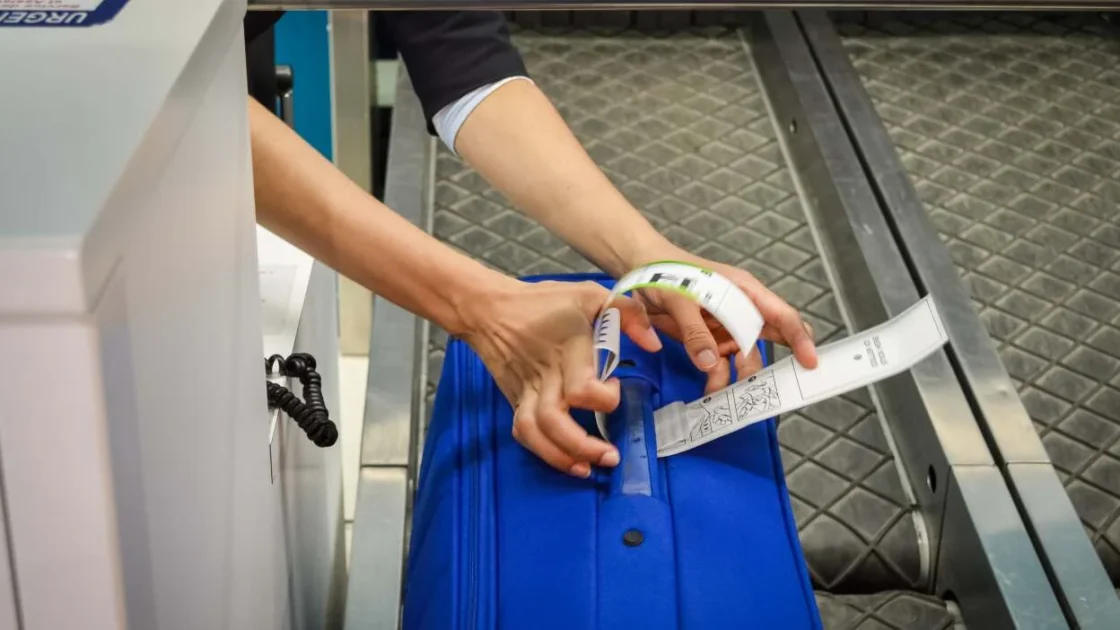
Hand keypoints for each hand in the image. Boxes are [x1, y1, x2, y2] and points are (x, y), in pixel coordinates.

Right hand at [460, 280, 661, 477]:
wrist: (489, 309)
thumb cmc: (544, 301)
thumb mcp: (590, 294)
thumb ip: (628, 313)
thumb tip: (654, 345)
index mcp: (567, 349)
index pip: (580, 387)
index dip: (603, 398)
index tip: (615, 386)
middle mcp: (545, 375)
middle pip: (555, 420)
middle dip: (583, 446)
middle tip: (611, 455)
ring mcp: (526, 390)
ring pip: (535, 433)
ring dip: (561, 456)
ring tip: (587, 469)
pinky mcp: (515, 399)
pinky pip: (523, 432)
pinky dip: (542, 451)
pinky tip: (566, 461)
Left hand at [630, 248, 817, 393]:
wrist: (640, 270)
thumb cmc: (667, 273)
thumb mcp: (680, 299)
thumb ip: (696, 331)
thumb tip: (712, 363)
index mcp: (744, 292)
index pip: (781, 315)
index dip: (799, 338)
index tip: (810, 362)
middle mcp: (742, 311)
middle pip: (770, 341)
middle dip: (771, 365)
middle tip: (768, 390)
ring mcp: (727, 328)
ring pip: (746, 358)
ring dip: (739, 378)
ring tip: (725, 393)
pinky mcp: (709, 342)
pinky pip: (721, 366)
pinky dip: (719, 380)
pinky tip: (712, 391)